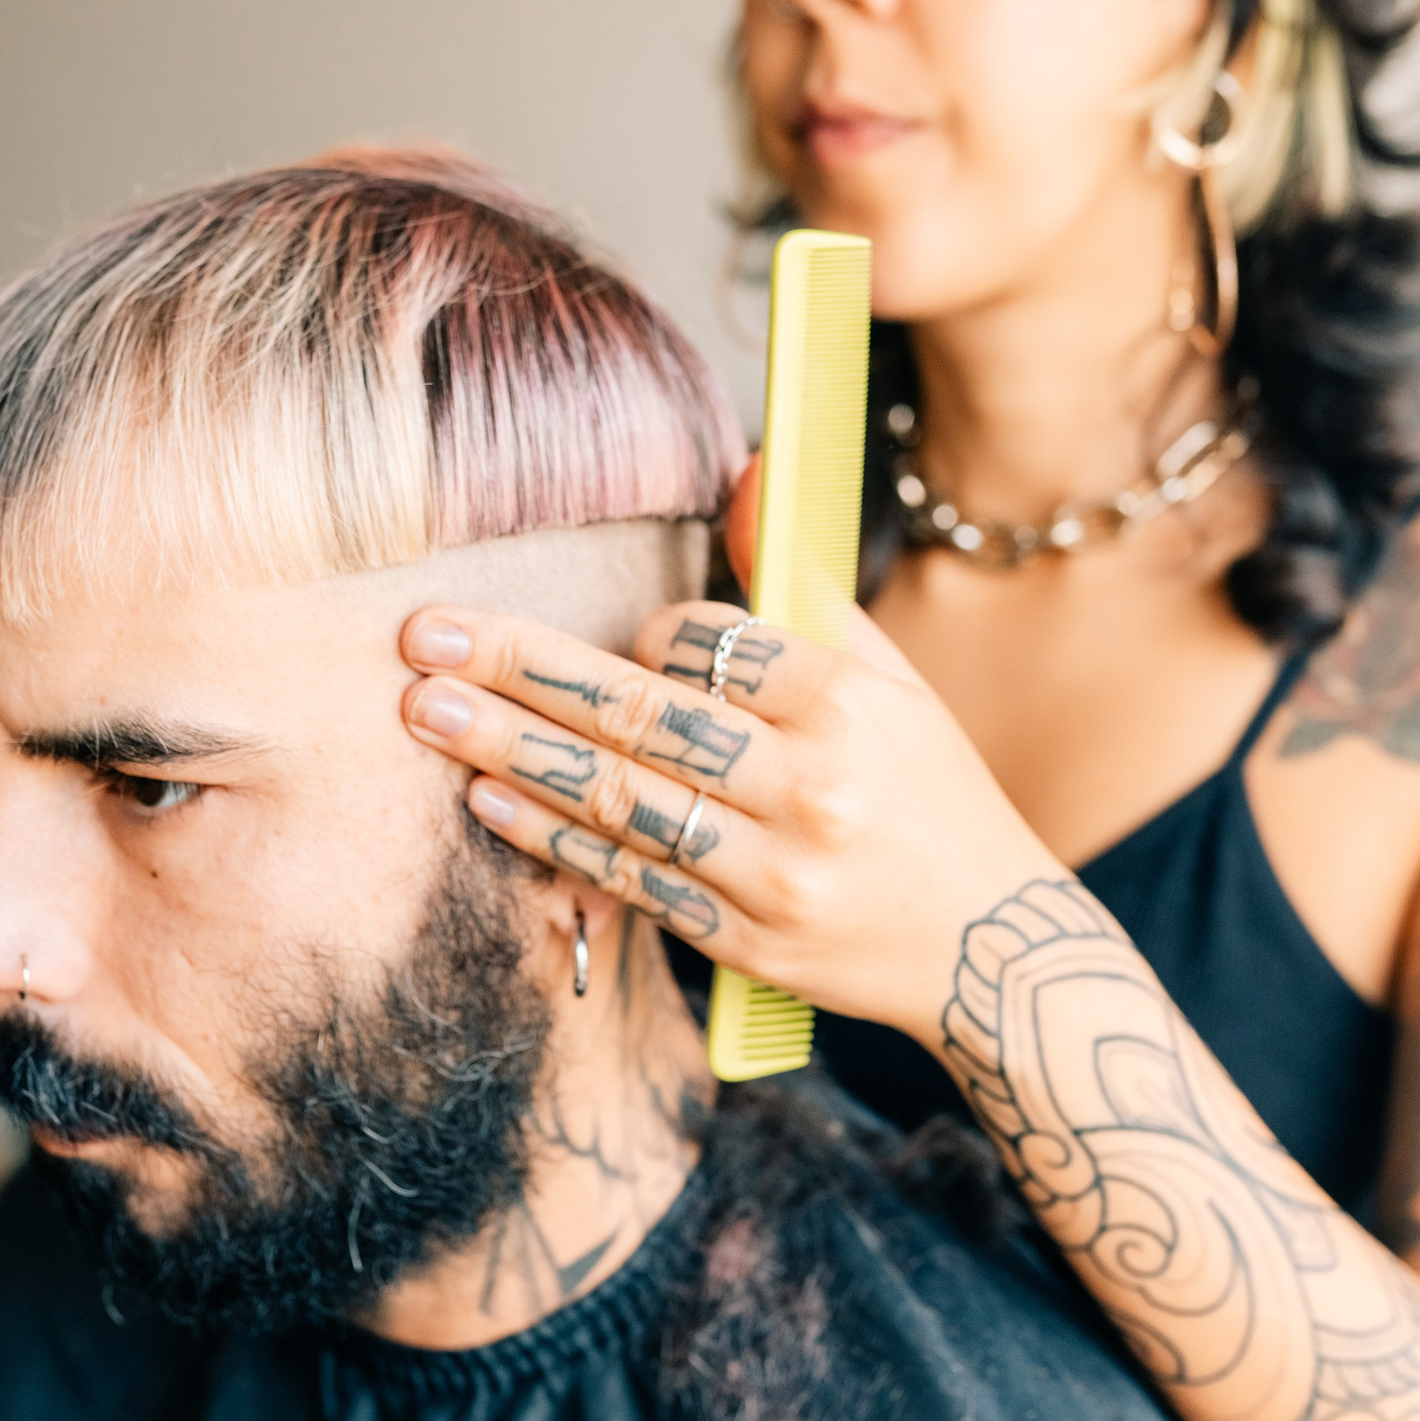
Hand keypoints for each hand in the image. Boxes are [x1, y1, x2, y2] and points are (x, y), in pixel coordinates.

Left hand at [397, 500, 1058, 1039]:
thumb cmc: (931, 796)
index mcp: (850, 705)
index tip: (614, 638)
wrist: (996, 950)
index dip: (642, 636)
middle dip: (520, 671)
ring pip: (620, 800)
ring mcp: (775, 872)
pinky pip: (629, 879)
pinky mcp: (745, 942)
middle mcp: (812, 786)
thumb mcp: (892, 678)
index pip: (707, 646)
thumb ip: (803, 584)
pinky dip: (551, 837)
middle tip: (424, 637)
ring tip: (428, 711)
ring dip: (512, 750)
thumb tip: (748, 470)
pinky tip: (486, 797)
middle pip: (640, 715)